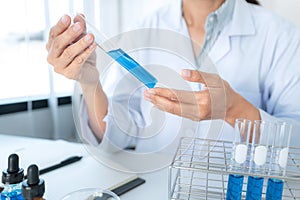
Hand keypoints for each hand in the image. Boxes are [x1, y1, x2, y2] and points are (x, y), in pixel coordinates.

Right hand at [46, 14, 98, 84]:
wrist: (89, 73)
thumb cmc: (82, 55)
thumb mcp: (82, 39)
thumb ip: (80, 28)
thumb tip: (79, 17)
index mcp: (52, 46)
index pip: (54, 33)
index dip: (60, 25)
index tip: (68, 17)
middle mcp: (53, 56)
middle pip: (59, 43)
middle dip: (70, 33)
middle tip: (79, 26)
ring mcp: (60, 67)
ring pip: (69, 53)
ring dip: (81, 43)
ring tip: (90, 37)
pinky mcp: (70, 74)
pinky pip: (78, 61)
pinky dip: (86, 53)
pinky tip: (93, 46)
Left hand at [144, 69, 260, 126]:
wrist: (232, 108)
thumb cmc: (224, 92)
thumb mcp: (215, 80)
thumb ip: (198, 76)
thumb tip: (183, 72)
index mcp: (202, 100)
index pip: (177, 96)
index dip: (163, 92)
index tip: (152, 89)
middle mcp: (197, 111)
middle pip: (172, 106)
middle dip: (157, 99)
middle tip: (146, 94)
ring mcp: (195, 116)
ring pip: (173, 111)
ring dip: (159, 104)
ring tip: (149, 98)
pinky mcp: (193, 118)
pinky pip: (177, 113)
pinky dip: (166, 108)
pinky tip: (159, 104)